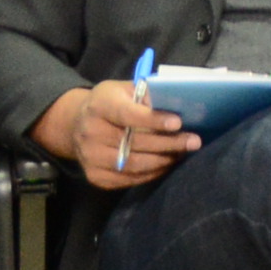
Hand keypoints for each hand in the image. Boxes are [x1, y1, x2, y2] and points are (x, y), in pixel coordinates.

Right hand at [43, 81, 196, 190]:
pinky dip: (152, 173)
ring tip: (183, 153)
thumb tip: (178, 103)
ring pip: (134, 164)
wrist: (76, 124)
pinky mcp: (95, 176)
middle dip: (169, 143)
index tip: (178, 123)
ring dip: (164, 160)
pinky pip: (129, 179)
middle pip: (135, 143)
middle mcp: (91, 132)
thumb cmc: (110, 103)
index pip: (127, 114)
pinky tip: (166, 164)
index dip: (153, 119)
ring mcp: (91, 157)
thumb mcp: (124, 89)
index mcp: (99, 105)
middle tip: (194, 141)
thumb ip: (147, 95)